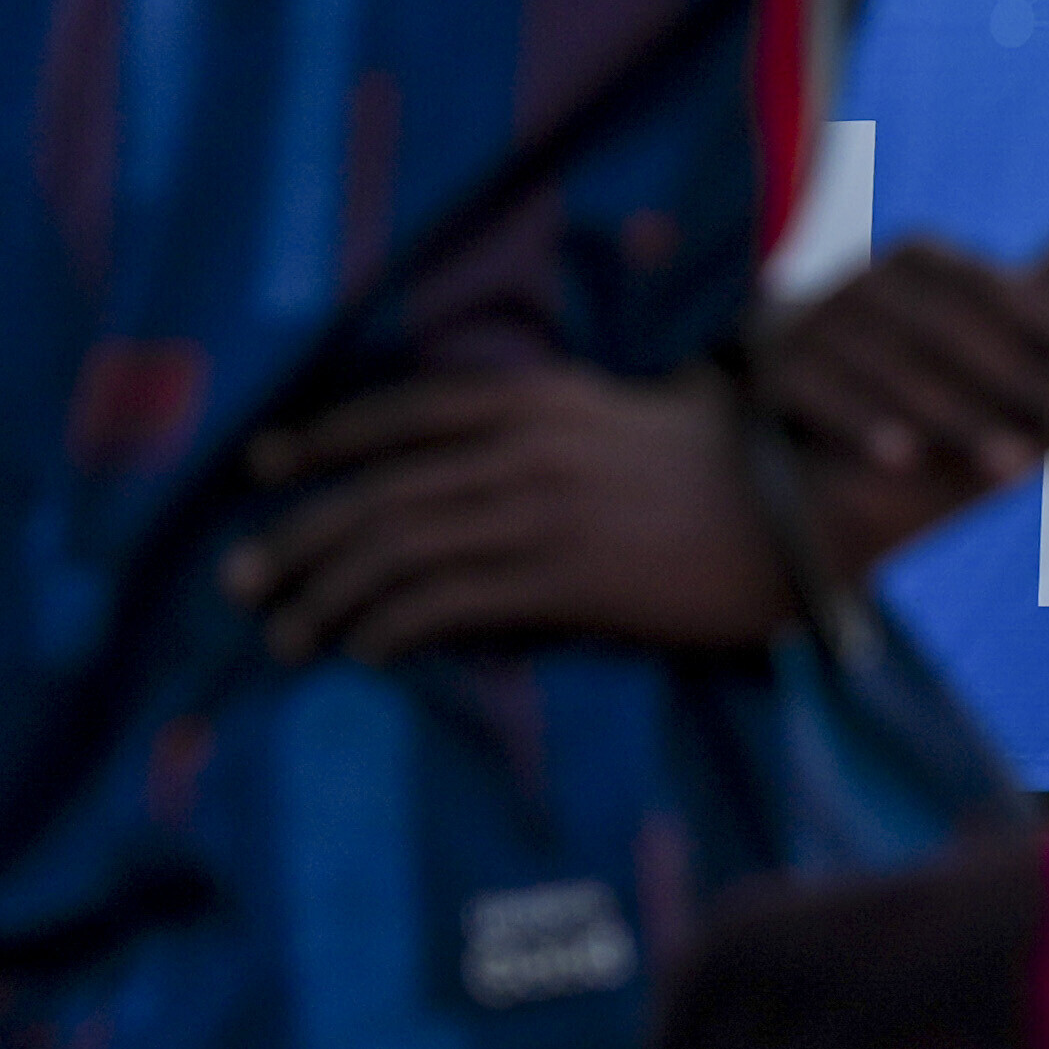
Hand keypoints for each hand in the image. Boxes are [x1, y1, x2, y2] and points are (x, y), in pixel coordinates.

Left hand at [222, 358, 794, 663]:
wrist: (811, 496)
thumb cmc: (733, 462)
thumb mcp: (633, 413)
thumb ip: (559, 426)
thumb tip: (497, 456)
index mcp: (537, 394)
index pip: (400, 412)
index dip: (321, 440)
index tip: (260, 466)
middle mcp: (524, 443)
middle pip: (377, 491)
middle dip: (295, 537)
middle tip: (238, 581)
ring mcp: (540, 509)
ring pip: (395, 550)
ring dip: (324, 596)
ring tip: (284, 636)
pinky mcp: (566, 577)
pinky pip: (446, 603)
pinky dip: (388, 629)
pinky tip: (365, 654)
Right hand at [752, 240, 1048, 517]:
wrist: (771, 368)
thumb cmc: (898, 368)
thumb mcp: (958, 355)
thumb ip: (1034, 375)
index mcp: (919, 259)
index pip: (995, 287)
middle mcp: (868, 280)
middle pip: (958, 334)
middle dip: (1026, 386)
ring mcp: (817, 322)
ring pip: (899, 371)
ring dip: (961, 420)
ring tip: (1019, 468)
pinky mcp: (774, 371)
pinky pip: (823, 396)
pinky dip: (864, 425)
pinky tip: (907, 461)